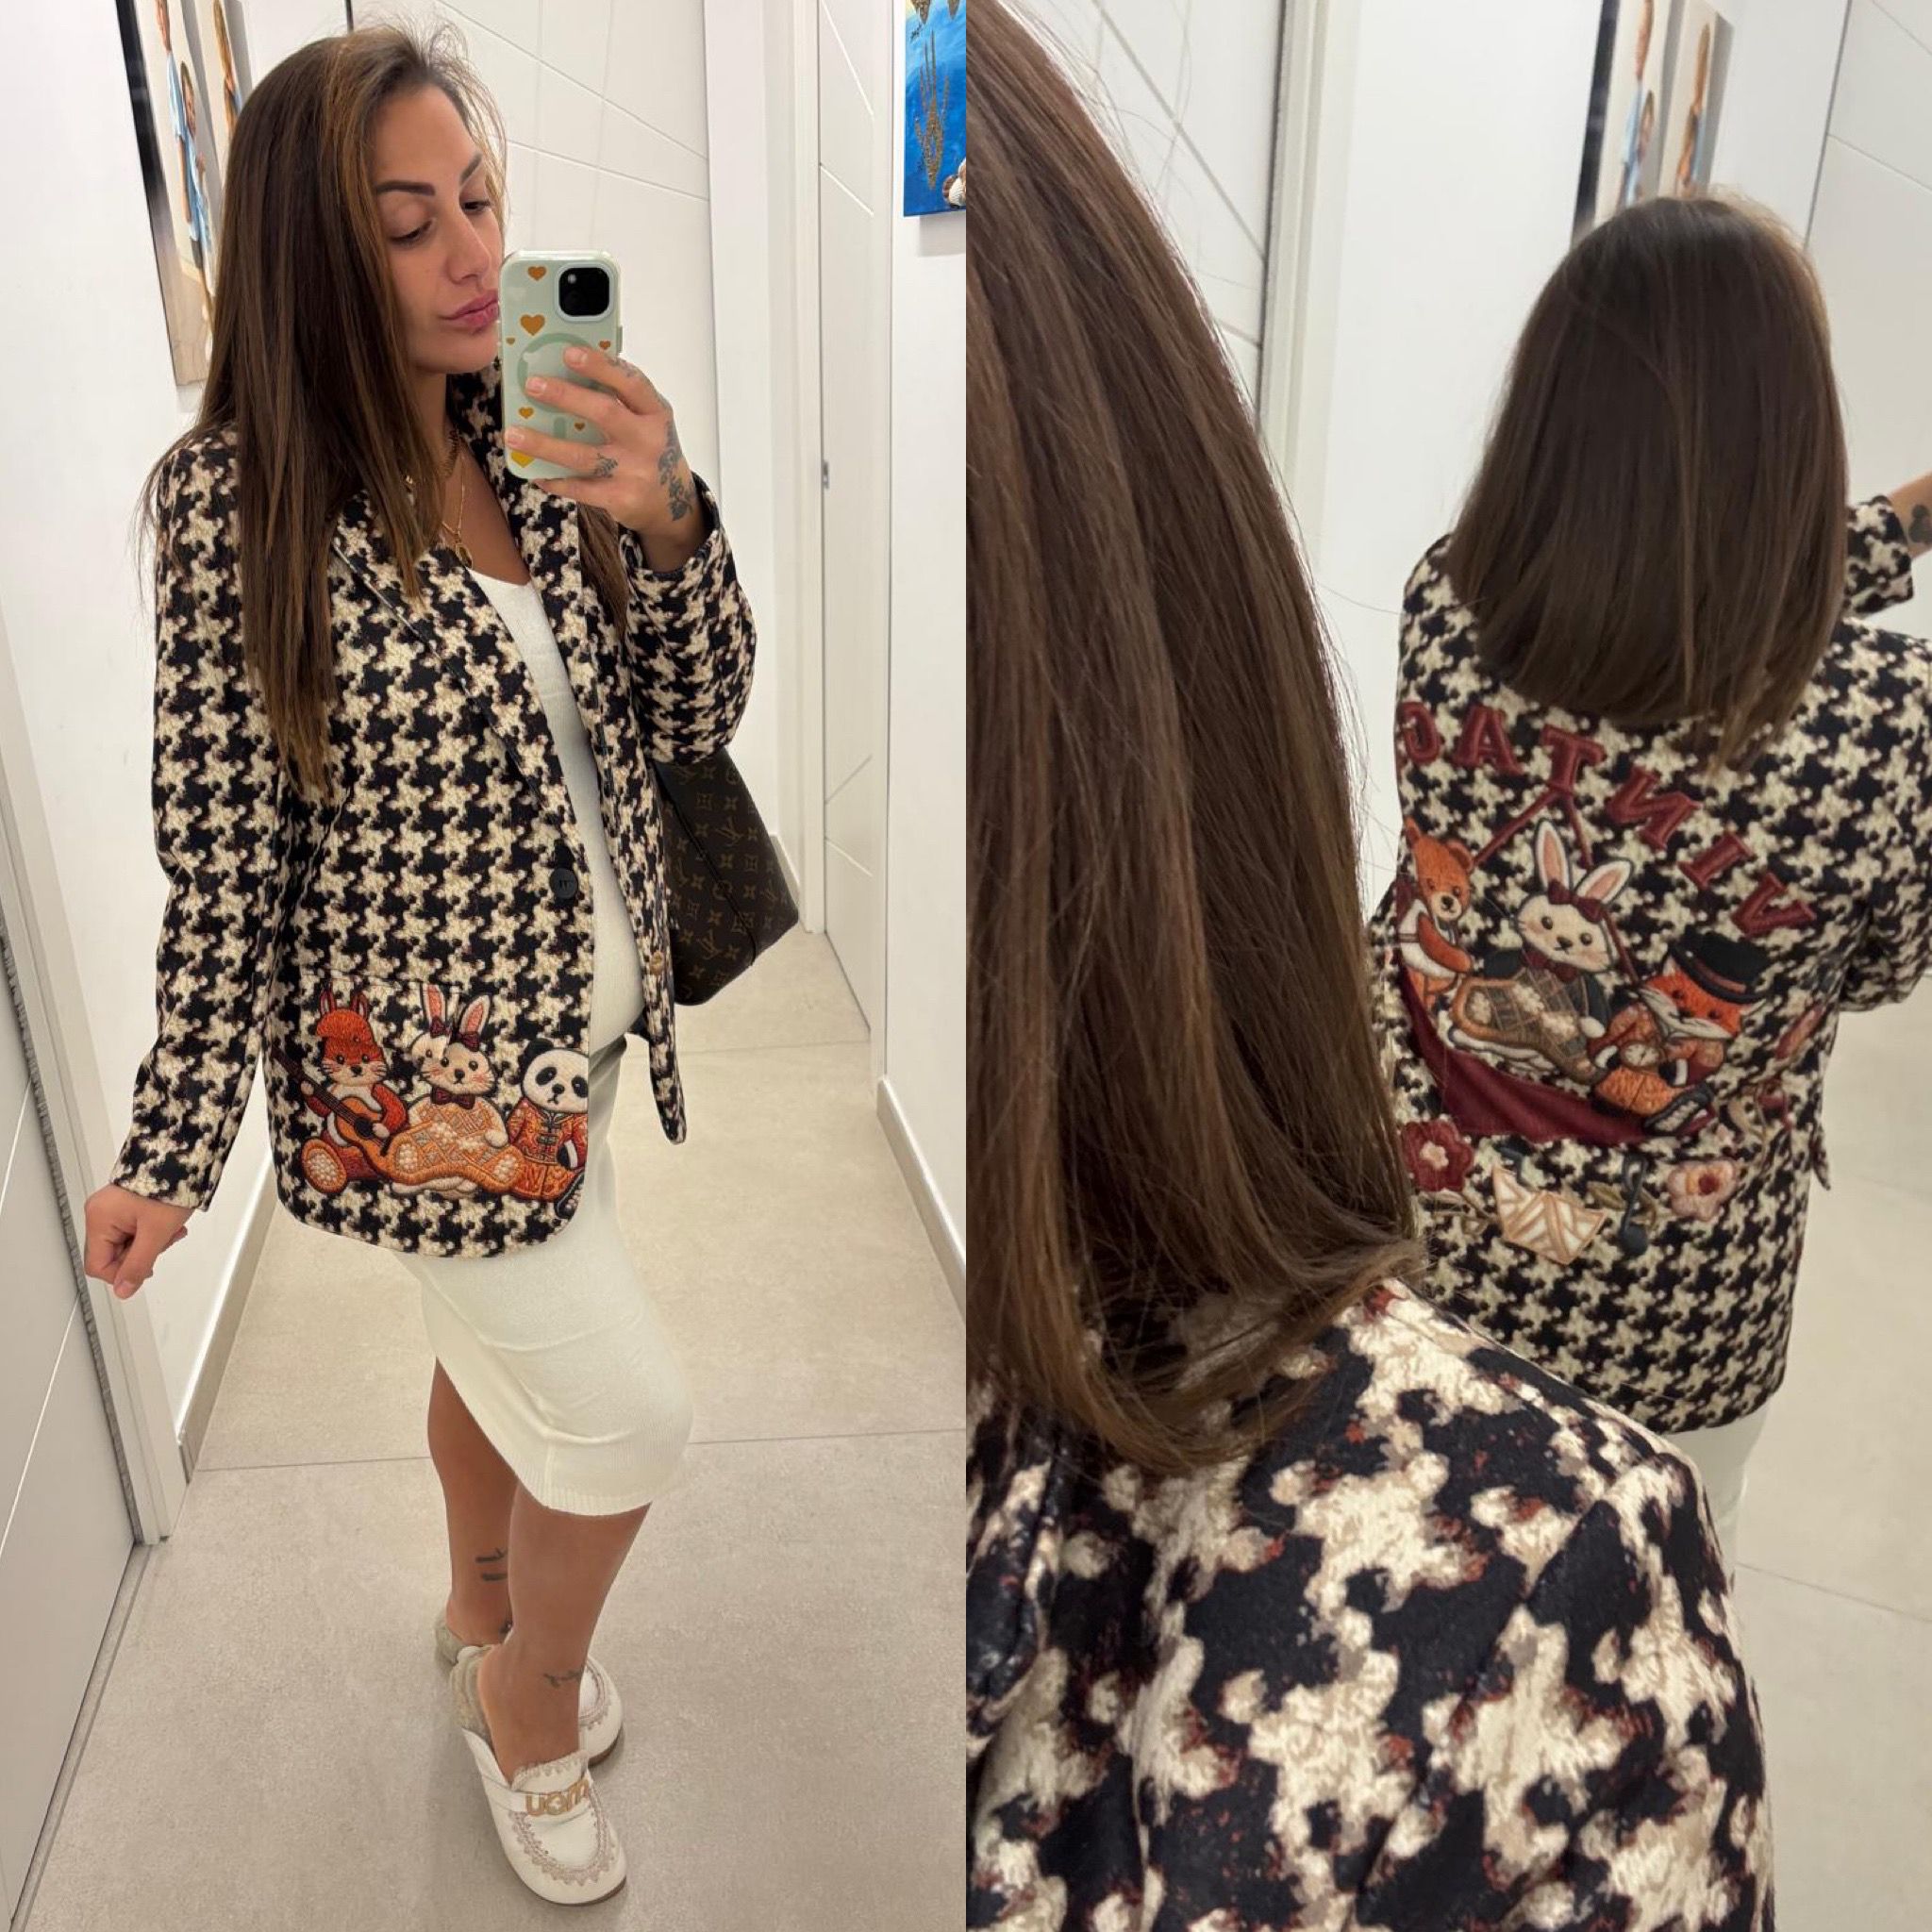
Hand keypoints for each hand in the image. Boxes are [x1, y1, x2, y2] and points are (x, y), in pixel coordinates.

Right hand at [83, 1184, 191, 1299]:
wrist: (183, 1158)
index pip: (98, 1265)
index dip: (122, 1272)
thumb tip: (124, 1290)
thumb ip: (138, 1265)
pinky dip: (152, 1231)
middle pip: (114, 1254)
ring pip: (127, 1243)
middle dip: (142, 1253)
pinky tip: (168, 1224)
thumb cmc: (169, 1186)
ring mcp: (112, 1208)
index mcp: (99, 1219)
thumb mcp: (156, 1233)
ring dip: (152, 1242)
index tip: (146, 1266)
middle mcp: (100, 1213)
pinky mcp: (125, 1204)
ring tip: (170, 1229)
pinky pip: (133, 1229)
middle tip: (163, 1240)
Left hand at [507, 346, 700, 549]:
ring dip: (545, 445)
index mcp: (655, 412)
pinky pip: (581, 488)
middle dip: (565, 397)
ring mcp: (636, 471)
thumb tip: (567, 367)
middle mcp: (649, 440)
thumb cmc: (649, 449)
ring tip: (513, 435)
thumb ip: (619, 398)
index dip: (600, 366)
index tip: (568, 353)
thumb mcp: (646, 420)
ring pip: (584, 456)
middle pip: (605, 413)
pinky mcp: (622, 499)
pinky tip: (536, 472)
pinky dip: (556, 480)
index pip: (631, 382)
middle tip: (531, 385)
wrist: (673, 502)